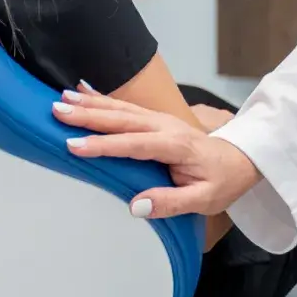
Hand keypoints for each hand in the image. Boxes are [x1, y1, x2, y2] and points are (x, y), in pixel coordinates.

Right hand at [52, 88, 261, 219]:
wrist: (239, 160)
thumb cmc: (221, 182)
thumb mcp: (204, 200)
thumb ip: (171, 202)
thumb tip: (136, 205)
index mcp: (175, 146)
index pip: (134, 144)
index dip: (104, 145)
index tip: (74, 145)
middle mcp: (165, 126)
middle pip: (122, 119)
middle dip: (88, 115)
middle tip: (57, 111)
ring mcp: (160, 120)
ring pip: (121, 109)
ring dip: (91, 103)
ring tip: (62, 98)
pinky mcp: (155, 119)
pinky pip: (125, 107)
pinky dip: (102, 98)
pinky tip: (83, 90)